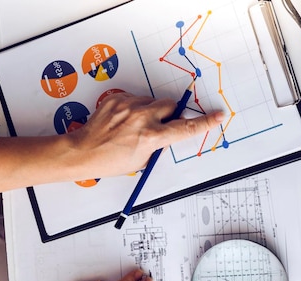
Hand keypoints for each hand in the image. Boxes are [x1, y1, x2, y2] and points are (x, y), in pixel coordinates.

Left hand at [66, 92, 224, 177]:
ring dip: (151, 111)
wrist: (83, 152)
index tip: (217, 116)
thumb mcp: (143, 159)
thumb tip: (168, 131)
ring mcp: (129, 106)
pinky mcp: (117, 99)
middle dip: (169, 114)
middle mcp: (142, 118)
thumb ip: (159, 143)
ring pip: (153, 101)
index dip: (205, 123)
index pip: (186, 128)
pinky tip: (125, 121)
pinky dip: (135, 108)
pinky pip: (136, 99)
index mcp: (151, 137)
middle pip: (171, 105)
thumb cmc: (111, 161)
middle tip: (159, 126)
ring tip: (135, 126)